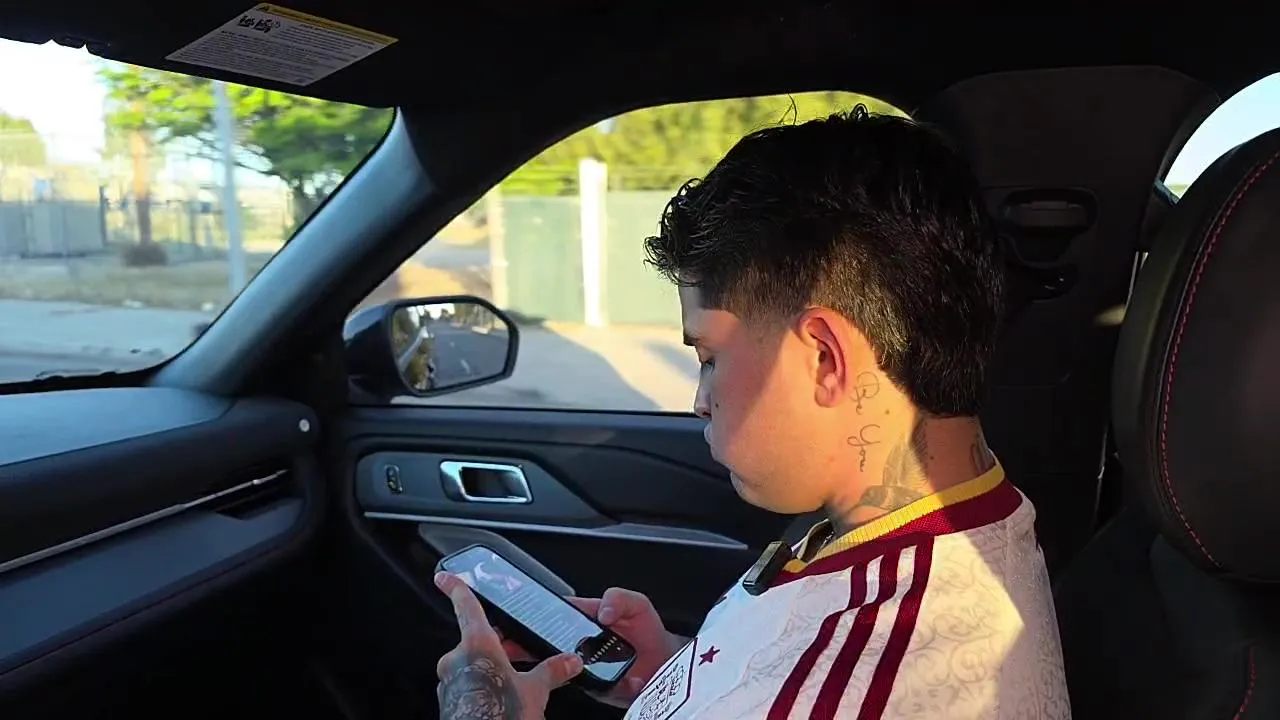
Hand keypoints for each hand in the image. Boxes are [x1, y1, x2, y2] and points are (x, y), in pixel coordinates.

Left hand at [435, 572, 582, 718]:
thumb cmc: (502, 715)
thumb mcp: (535, 690)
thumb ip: (552, 671)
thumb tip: (570, 661)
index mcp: (477, 645)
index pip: (465, 606)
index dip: (456, 587)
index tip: (444, 576)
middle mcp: (456, 659)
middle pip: (475, 640)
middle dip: (495, 646)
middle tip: (515, 653)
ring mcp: (449, 682)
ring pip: (471, 665)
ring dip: (489, 669)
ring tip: (512, 685)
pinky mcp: (448, 702)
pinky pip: (466, 685)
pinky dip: (482, 687)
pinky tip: (499, 699)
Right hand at [499, 587, 686, 708]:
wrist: (666, 665)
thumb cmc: (649, 631)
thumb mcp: (638, 605)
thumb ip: (620, 598)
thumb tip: (604, 610)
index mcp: (584, 618)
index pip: (551, 612)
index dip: (531, 614)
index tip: (514, 616)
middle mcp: (578, 641)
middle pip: (543, 641)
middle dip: (522, 641)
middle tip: (507, 642)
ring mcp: (581, 664)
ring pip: (552, 665)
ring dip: (538, 664)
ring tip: (529, 661)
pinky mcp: (590, 685)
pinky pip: (574, 683)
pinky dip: (568, 681)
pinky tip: (564, 677)